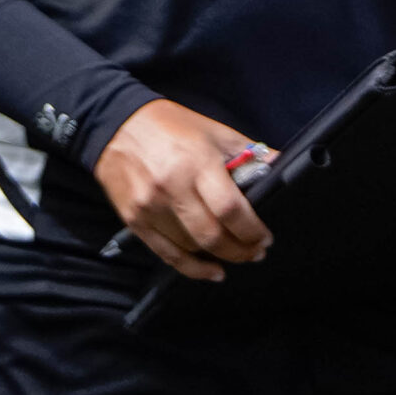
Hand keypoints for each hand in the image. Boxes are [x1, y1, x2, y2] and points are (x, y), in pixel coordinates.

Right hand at [91, 99, 273, 282]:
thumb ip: (249, 153)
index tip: (265, 237)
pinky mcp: (135, 219)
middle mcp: (172, 187)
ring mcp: (151, 207)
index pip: (231, 209)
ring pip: (192, 248)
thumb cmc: (169, 125)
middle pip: (213, 236)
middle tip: (256, 251)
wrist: (114, 124)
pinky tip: (211, 271)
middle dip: (241, 250)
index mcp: (197, 163)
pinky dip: (193, 269)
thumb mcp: (214, 131)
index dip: (252, 231)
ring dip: (220, 258)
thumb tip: (281, 168)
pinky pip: (167, 254)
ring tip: (236, 255)